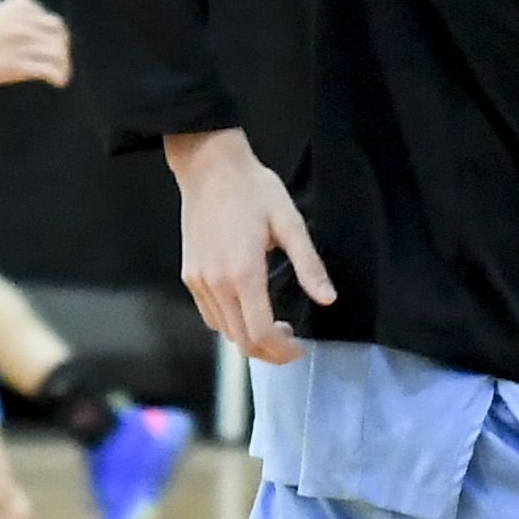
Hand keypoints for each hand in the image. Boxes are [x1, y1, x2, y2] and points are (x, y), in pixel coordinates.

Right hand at [0, 0, 72, 86]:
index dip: (54, 35)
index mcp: (20, 6)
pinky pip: (49, 69)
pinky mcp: (20, 64)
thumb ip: (20, 14)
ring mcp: (23, 43)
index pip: (50, 20)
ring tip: (62, 74)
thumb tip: (42, 25)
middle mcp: (25, 22)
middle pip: (58, 34)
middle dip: (62, 48)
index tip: (52, 45)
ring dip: (64, 65)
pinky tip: (58, 83)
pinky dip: (59, 77)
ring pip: (58, 52)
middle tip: (61, 60)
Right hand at [165, 125, 334, 366]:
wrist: (209, 166)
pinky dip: (231, 323)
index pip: (261, 332)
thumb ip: (309, 265)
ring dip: (249, 338)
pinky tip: (248, 310)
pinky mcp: (190, 275)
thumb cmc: (252, 189)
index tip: (299, 347)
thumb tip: (328, 298)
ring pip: (224, 331)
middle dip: (269, 351)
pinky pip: (210, 315)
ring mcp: (199, 280)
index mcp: (243, 272)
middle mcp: (216, 283)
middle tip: (290, 343)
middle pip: (242, 340)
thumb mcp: (290, 222)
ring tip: (273, 327)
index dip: (282, 350)